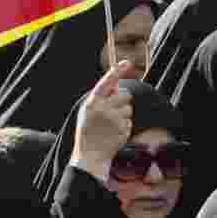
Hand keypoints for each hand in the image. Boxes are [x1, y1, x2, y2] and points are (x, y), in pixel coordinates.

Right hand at [70, 60, 134, 183]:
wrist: (90, 155)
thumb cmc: (88, 130)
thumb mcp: (87, 111)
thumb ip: (100, 97)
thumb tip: (116, 84)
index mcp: (92, 102)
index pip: (106, 82)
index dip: (116, 71)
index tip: (126, 62)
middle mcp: (103, 109)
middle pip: (125, 95)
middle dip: (122, 100)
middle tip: (112, 110)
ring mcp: (114, 120)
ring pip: (129, 109)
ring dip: (123, 114)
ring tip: (110, 124)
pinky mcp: (123, 130)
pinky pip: (129, 121)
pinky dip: (124, 126)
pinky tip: (113, 133)